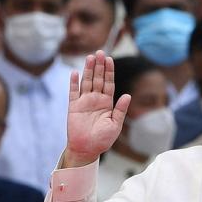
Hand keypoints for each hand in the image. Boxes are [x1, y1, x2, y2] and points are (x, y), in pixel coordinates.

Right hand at [64, 50, 130, 167]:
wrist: (87, 149)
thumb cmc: (103, 140)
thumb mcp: (115, 124)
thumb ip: (120, 110)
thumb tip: (128, 95)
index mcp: (107, 103)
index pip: (108, 83)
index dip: (109, 71)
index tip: (109, 59)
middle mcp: (96, 100)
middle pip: (97, 79)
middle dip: (99, 66)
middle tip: (100, 52)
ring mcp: (84, 102)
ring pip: (86, 82)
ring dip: (88, 70)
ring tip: (90, 57)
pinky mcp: (74, 107)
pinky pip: (73, 92)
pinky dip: (74, 83)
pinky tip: (75, 73)